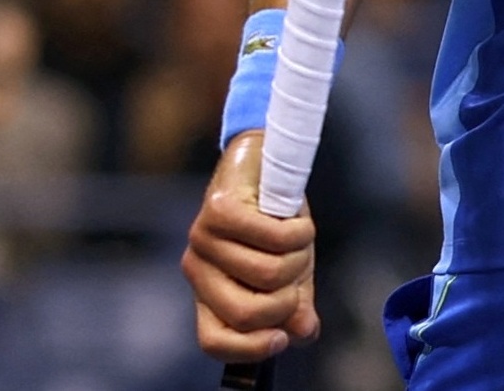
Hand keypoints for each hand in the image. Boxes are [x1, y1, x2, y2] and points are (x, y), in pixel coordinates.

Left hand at [183, 132, 319, 361]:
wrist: (265, 156)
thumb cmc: (273, 216)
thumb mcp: (288, 265)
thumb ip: (294, 301)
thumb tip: (306, 332)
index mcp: (208, 290)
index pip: (214, 340)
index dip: (251, 348)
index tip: (284, 337)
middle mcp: (198, 268)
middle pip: (246, 312)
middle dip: (288, 298)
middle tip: (299, 273)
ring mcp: (204, 239)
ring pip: (269, 273)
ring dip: (301, 256)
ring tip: (299, 237)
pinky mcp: (220, 210)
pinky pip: (276, 239)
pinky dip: (301, 232)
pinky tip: (299, 219)